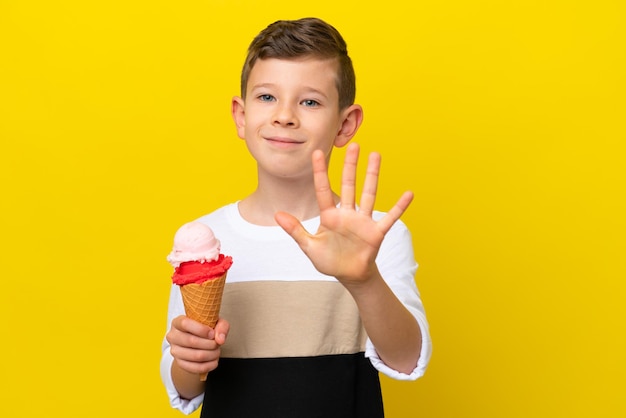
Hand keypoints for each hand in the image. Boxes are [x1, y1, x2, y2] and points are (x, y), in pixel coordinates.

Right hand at [166, 316, 228, 375]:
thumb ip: (221, 326)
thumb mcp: (216, 322)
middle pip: (191, 341)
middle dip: (210, 344)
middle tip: (217, 344)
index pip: (185, 324)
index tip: (212, 333)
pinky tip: (214, 361)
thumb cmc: (206, 329)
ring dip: (211, 355)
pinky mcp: (179, 363)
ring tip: (217, 351)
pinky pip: (195, 368)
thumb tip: (220, 340)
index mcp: (177, 322)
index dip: (201, 329)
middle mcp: (173, 336)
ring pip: (195, 356)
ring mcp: (175, 351)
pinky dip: (208, 365)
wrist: (198, 341)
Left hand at [275, 142, 412, 286]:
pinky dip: (399, 207)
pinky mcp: (376, 232)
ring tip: (376, 155)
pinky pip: (390, 217)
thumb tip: (277, 215)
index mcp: (330, 216)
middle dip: (350, 165)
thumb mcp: (309, 246)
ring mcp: (363, 221)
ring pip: (368, 194)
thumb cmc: (330, 261)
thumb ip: (295, 230)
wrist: (350, 276)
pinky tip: (409, 194)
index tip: (316, 152)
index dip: (319, 172)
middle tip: (354, 145)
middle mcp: (347, 213)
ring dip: (372, 175)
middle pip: (349, 185)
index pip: (323, 190)